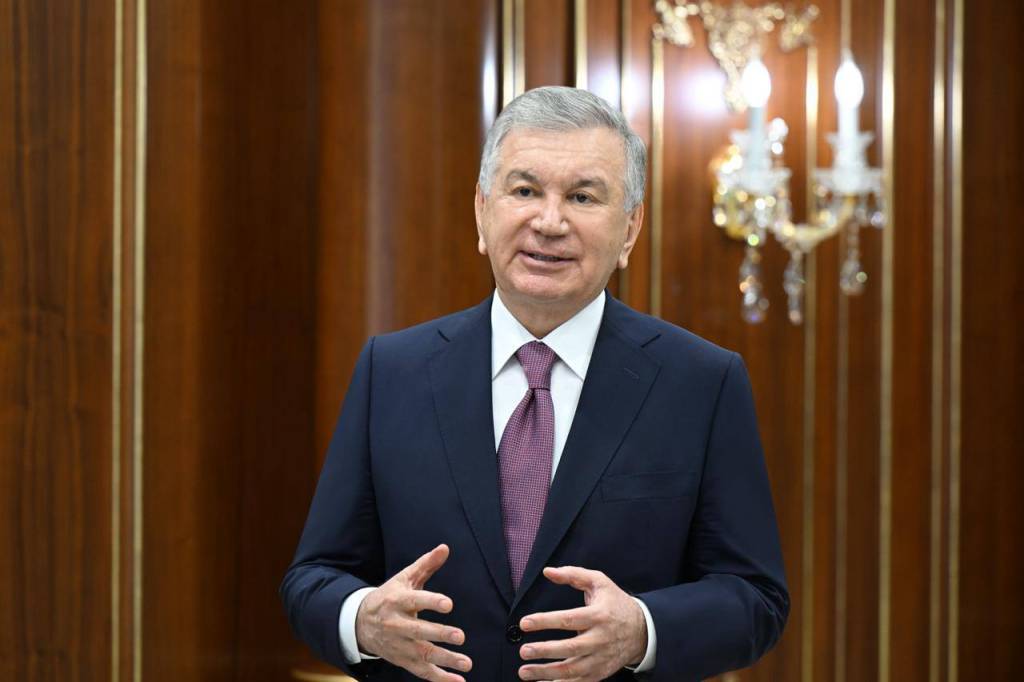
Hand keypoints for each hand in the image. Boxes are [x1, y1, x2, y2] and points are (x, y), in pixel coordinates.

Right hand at [355, 544, 472, 680]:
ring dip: (445, 660)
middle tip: (460, 636)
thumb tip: (445, 548)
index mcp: (397, 600)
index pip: (415, 600)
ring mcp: (400, 645)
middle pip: (418, 631)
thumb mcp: (404, 578)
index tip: (448, 603)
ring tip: (466, 663)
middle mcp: (397, 624)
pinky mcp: (403, 660)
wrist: (361, 623)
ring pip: (422, 654)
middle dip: (439, 634)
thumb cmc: (389, 596)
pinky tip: (457, 681)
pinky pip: (421, 672)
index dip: (431, 602)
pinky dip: (440, 678)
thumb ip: (426, 564)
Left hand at [517, 566, 647, 680]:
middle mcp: (600, 639)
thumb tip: (548, 571)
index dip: (545, 621)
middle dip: (544, 651)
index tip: (524, 623)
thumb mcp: (599, 582)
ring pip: (572, 670)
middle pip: (570, 648)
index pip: (569, 619)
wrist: (642, 630)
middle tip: (523, 650)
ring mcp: (600, 659)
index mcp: (598, 616)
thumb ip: (573, 574)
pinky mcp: (599, 673)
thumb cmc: (615, 603)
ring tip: (524, 671)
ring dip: (546, 673)